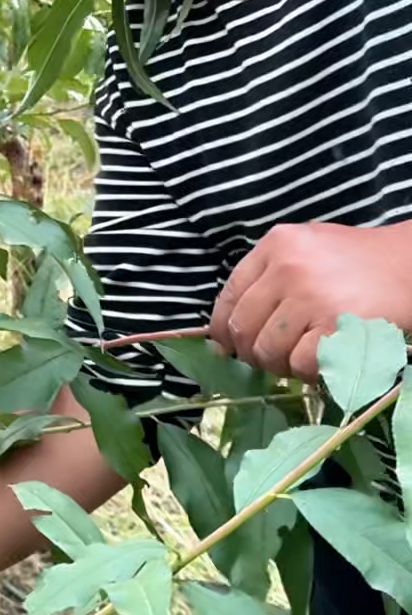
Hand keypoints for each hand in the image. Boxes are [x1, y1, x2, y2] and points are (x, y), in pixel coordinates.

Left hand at [209, 221, 411, 378]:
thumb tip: (226, 327)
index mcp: (276, 244)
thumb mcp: (307, 246)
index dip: (221, 326)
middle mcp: (287, 268)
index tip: (225, 343)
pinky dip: (306, 371)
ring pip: (267, 351)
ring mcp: (310, 299)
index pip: (229, 293)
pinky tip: (321, 359)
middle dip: (250, 351)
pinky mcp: (335, 327)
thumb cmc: (358, 259)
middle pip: (242, 327)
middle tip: (269, 357)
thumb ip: (268, 275)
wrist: (410, 265)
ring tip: (300, 356)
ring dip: (280, 364)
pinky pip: (300, 364)